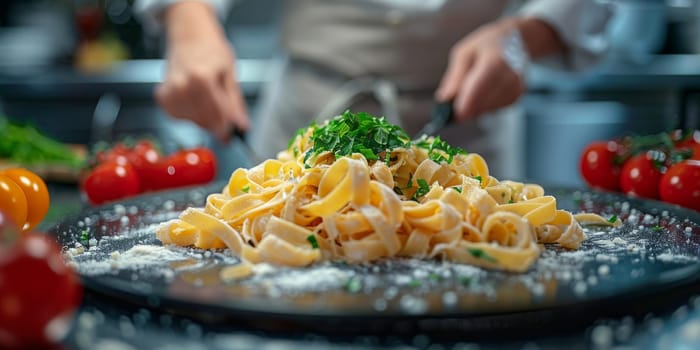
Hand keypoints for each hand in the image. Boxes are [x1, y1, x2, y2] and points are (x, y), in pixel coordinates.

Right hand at [156, 2, 248, 142]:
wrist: (189, 36)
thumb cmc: (210, 50)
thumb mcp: (229, 74)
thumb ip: (235, 104)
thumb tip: (242, 127)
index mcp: (202, 79)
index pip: (219, 116)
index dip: (228, 129)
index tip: (233, 135)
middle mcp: (182, 87)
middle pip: (206, 122)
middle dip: (218, 123)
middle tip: (224, 111)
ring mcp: (170, 93)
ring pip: (194, 122)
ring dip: (204, 118)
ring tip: (207, 95)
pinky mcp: (163, 98)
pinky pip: (181, 118)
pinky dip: (190, 113)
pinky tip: (194, 98)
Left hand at [436, 17, 563, 120]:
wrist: (517, 39)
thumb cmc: (487, 44)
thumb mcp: (464, 53)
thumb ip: (455, 78)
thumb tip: (444, 100)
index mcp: (494, 61)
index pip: (478, 90)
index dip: (463, 105)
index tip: (452, 115)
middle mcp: (510, 76)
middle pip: (482, 104)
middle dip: (464, 107)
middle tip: (453, 102)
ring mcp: (516, 88)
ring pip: (486, 109)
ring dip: (473, 106)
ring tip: (472, 87)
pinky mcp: (517, 97)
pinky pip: (493, 109)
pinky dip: (484, 104)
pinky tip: (484, 90)